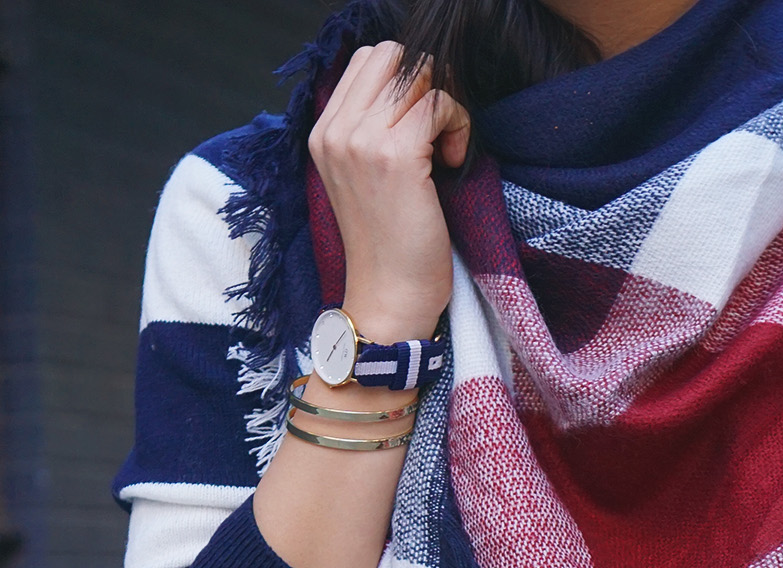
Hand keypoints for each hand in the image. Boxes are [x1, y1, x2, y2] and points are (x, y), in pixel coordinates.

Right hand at [308, 42, 470, 341]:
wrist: (388, 297)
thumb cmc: (389, 245)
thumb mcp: (367, 178)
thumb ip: (374, 130)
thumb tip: (417, 86)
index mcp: (324, 133)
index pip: (368, 61)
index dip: (408, 82)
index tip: (423, 126)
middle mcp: (335, 131)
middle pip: (391, 55)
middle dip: (427, 82)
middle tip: (438, 130)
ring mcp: (361, 140)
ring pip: (419, 74)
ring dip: (446, 105)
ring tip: (446, 151)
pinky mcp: (396, 155)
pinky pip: (440, 102)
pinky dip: (458, 125)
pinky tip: (452, 164)